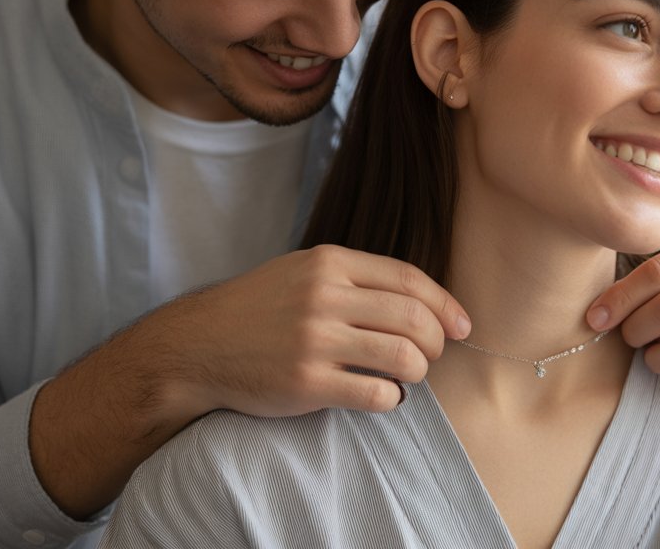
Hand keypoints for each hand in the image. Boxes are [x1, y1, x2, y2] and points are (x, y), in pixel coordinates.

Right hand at [31, 244, 467, 518]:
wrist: (197, 345)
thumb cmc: (258, 308)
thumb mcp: (303, 271)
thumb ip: (355, 277)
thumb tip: (421, 299)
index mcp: (329, 262)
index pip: (409, 279)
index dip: (444, 304)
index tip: (462, 325)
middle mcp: (325, 296)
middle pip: (413, 317)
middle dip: (436, 341)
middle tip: (433, 355)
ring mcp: (315, 340)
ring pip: (402, 356)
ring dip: (418, 370)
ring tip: (408, 376)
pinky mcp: (306, 382)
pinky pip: (374, 393)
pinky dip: (391, 398)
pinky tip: (384, 396)